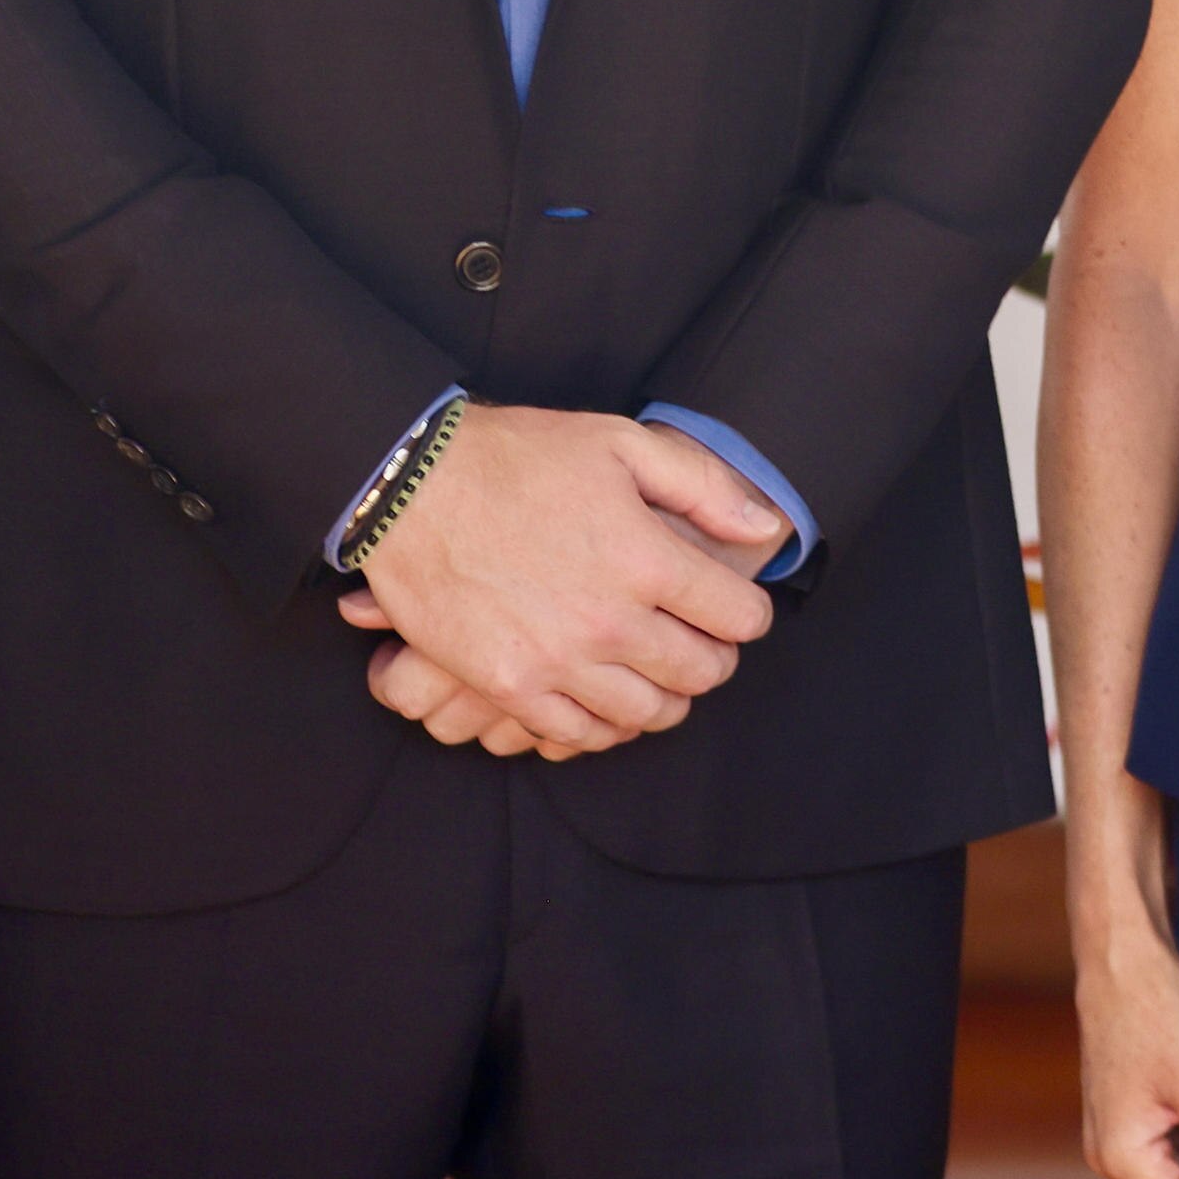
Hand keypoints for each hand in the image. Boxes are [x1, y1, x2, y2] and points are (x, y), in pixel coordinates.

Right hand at [327, 404, 782, 751]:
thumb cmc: (520, 458)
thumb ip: (705, 487)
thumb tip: (766, 527)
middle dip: (714, 659)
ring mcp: (556, 662)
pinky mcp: (507, 687)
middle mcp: (609, 623)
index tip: (735, 609)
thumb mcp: (624, 444)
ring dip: (666, 698)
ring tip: (660, 675)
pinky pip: (578, 734)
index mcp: (647, 561)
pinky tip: (606, 701)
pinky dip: (605, 726)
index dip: (748, 614)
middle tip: (702, 642)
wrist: (411, 485)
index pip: (740, 618)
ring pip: (646, 714)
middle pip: (701, 673)